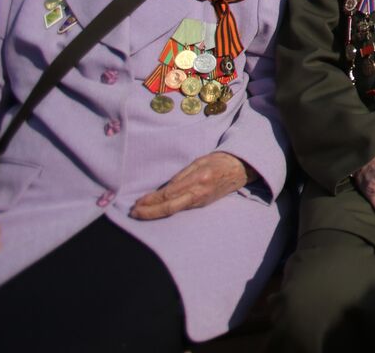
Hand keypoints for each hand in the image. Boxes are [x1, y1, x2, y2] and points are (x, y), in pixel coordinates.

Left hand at [130, 151, 253, 220]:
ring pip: (175, 211)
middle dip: (150, 212)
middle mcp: (199, 194)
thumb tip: (164, 189)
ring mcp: (201, 201)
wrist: (240, 169)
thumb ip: (182, 175)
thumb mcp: (199, 161)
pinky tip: (158, 210)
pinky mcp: (202, 205)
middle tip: (133, 213)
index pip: (170, 194)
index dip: (152, 200)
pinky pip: (182, 209)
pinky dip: (167, 211)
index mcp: (198, 180)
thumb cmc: (219, 161)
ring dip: (156, 213)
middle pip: (170, 208)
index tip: (138, 202)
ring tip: (140, 213)